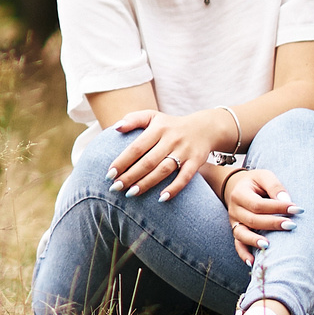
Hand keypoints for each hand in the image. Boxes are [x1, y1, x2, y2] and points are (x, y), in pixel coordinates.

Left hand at [103, 109, 224, 203]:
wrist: (204, 128)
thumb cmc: (170, 125)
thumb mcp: (152, 116)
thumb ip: (133, 119)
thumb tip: (115, 128)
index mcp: (158, 128)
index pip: (137, 147)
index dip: (122, 161)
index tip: (109, 174)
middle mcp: (171, 139)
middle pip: (148, 161)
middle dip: (130, 176)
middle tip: (115, 187)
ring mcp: (184, 151)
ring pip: (163, 170)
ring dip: (147, 183)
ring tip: (131, 194)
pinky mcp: (196, 161)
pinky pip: (185, 177)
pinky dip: (174, 188)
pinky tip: (161, 198)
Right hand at [222, 167, 298, 265]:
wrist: (235, 187)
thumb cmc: (255, 183)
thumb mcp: (264, 176)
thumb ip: (274, 186)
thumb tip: (286, 201)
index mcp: (240, 194)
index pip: (259, 204)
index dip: (278, 207)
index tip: (297, 209)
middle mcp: (235, 209)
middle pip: (252, 220)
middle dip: (272, 224)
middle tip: (291, 226)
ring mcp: (234, 222)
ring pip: (242, 234)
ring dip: (255, 241)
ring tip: (268, 246)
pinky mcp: (236, 231)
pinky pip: (237, 244)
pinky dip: (244, 254)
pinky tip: (253, 262)